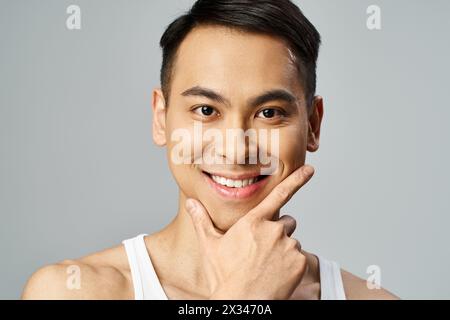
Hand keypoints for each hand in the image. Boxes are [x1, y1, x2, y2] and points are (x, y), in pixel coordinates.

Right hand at [185, 165, 314, 299]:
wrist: (243, 302)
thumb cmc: (225, 276)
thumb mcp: (210, 246)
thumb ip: (202, 220)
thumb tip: (190, 203)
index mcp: (253, 222)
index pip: (279, 195)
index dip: (296, 180)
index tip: (309, 170)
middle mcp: (274, 230)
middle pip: (285, 222)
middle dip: (277, 232)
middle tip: (262, 250)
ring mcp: (289, 246)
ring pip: (292, 241)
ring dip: (284, 249)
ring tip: (267, 265)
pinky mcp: (299, 262)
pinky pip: (299, 257)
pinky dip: (291, 264)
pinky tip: (276, 273)